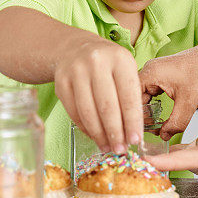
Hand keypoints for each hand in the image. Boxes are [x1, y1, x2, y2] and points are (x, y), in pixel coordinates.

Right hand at [54, 38, 141, 152]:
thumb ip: (131, 96)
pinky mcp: (61, 82)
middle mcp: (97, 62)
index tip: (136, 141)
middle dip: (115, 133)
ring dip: (99, 135)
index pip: (128, 96)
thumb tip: (132, 134)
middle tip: (121, 150)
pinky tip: (94, 136)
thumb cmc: (108, 64)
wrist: (76, 48)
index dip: (132, 122)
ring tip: (108, 147)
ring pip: (88, 112)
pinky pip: (74, 112)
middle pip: (107, 106)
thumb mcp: (125, 69)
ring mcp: (76, 71)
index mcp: (120, 58)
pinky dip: (85, 128)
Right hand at [139, 49, 197, 140]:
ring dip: (149, 110)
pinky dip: (155, 104)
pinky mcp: (162, 75)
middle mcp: (149, 70)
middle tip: (148, 132)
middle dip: (142, 115)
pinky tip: (160, 114)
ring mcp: (155, 72)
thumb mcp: (188, 102)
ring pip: (144, 96)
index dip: (134, 115)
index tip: (139, 131)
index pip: (131, 97)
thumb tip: (163, 135)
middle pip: (135, 97)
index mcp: (150, 73)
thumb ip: (175, 123)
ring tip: (154, 125)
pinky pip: (152, 92)